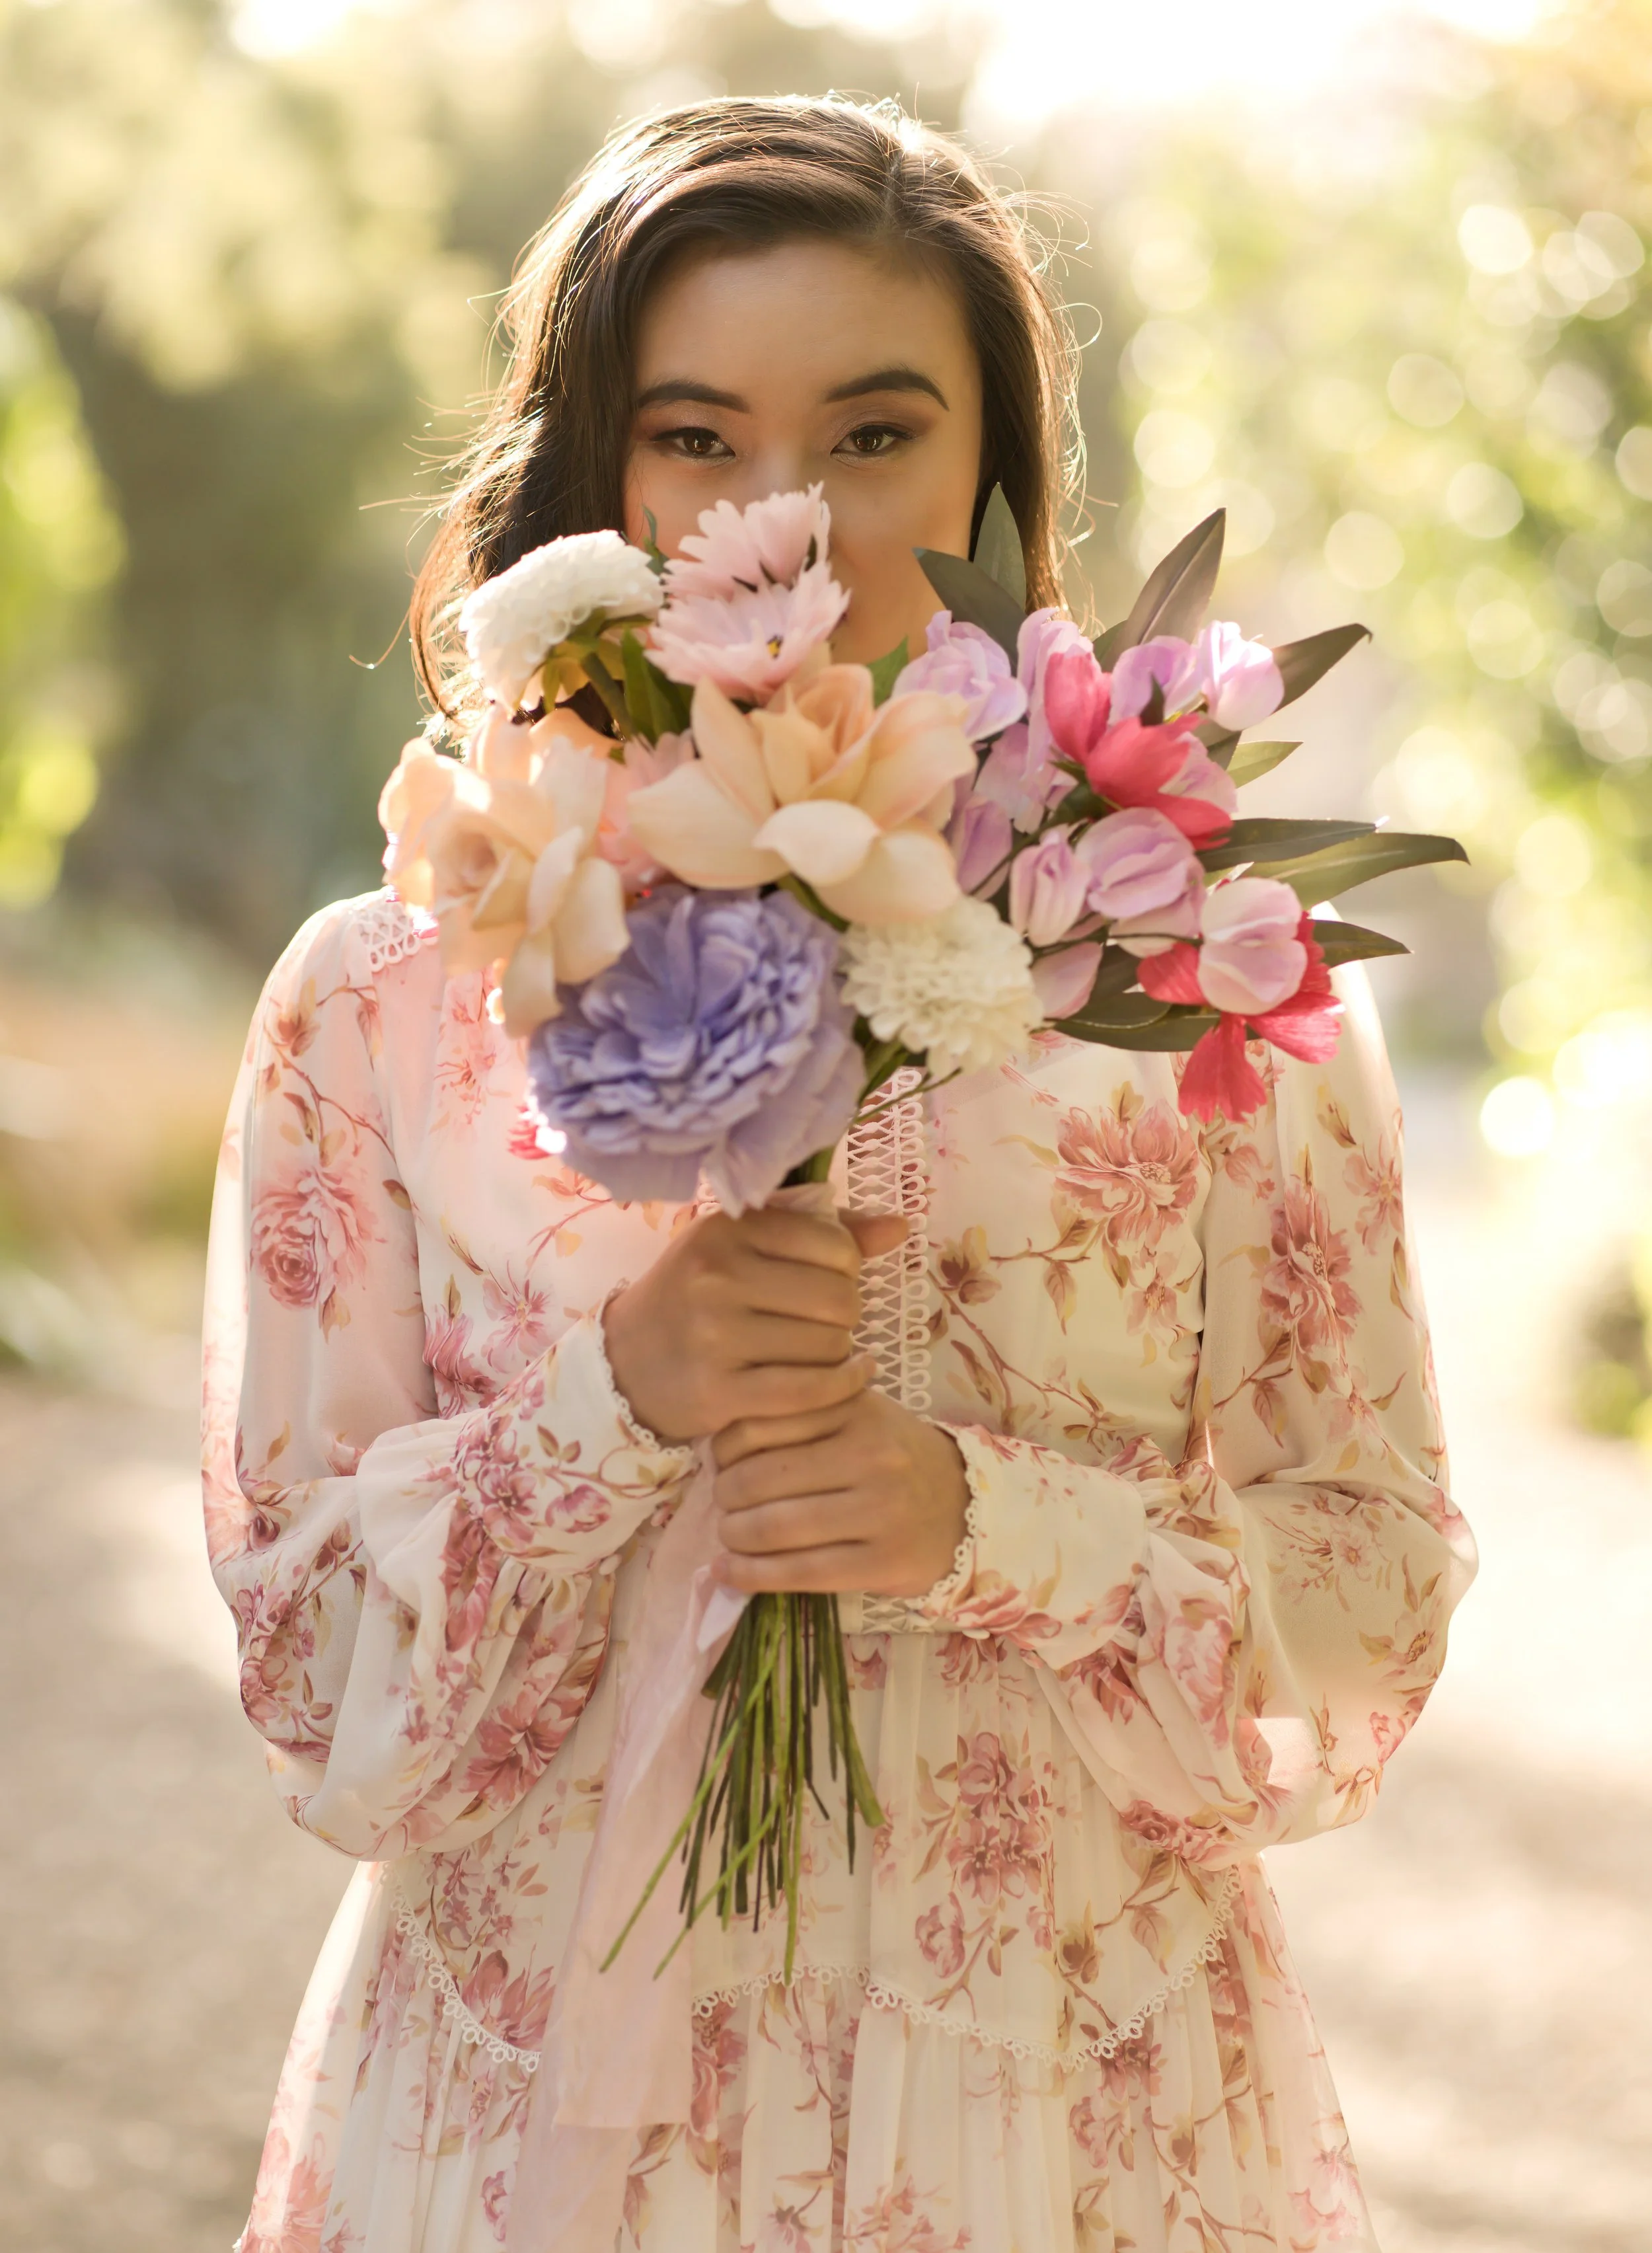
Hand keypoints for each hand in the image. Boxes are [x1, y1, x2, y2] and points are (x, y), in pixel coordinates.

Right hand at [601, 1204, 908, 1444]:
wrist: (627, 1362)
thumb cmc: (698, 1295)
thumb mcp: (744, 1247)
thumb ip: (822, 1232)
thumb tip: (899, 1227)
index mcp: (726, 1230)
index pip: (833, 1243)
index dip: (847, 1266)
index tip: (828, 1279)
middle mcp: (716, 1277)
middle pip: (838, 1298)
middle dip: (847, 1314)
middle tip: (826, 1322)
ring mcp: (715, 1336)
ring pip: (829, 1346)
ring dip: (838, 1353)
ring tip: (818, 1350)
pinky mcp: (719, 1391)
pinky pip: (811, 1392)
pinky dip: (841, 1388)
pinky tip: (847, 1379)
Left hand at [709, 1388, 969, 1597]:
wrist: (966, 1506)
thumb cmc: (896, 1457)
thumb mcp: (858, 1414)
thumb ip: (803, 1415)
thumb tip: (719, 1441)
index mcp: (856, 1409)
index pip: (761, 1424)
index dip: (724, 1447)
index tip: (720, 1462)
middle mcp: (871, 1455)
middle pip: (761, 1478)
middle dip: (725, 1496)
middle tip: (722, 1504)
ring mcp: (880, 1511)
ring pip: (776, 1528)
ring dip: (733, 1537)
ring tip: (728, 1537)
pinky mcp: (883, 1563)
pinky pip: (800, 1572)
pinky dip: (751, 1576)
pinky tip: (729, 1572)